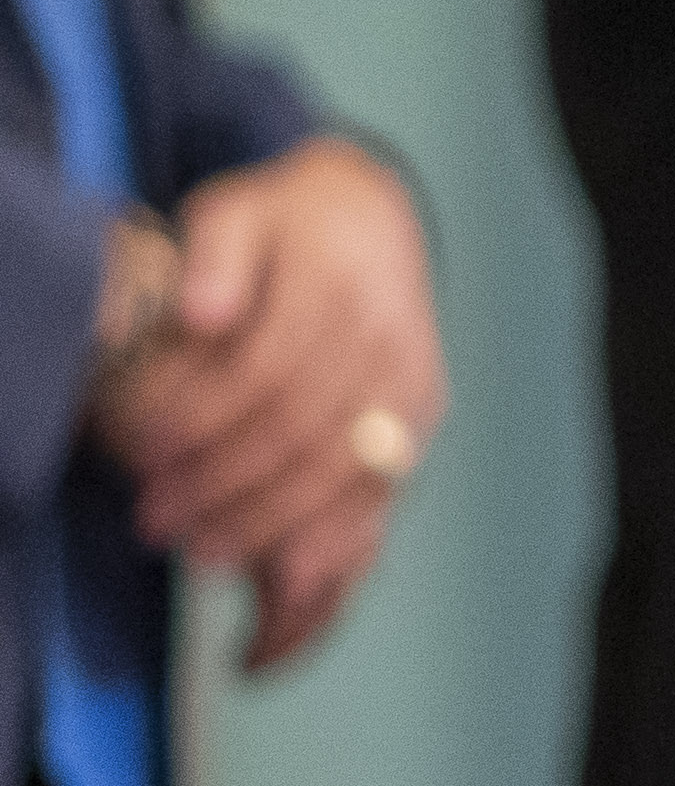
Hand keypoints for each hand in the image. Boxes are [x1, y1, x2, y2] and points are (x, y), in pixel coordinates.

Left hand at [97, 138, 442, 671]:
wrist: (374, 223)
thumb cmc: (284, 230)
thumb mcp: (236, 212)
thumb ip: (215, 254)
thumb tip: (202, 314)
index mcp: (340, 280)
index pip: (267, 367)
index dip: (202, 418)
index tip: (141, 454)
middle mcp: (390, 336)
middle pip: (307, 430)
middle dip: (225, 486)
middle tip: (155, 520)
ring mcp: (413, 384)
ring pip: (347, 473)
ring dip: (272, 525)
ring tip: (202, 554)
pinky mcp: (422, 420)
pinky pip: (382, 494)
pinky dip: (334, 543)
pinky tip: (284, 573)